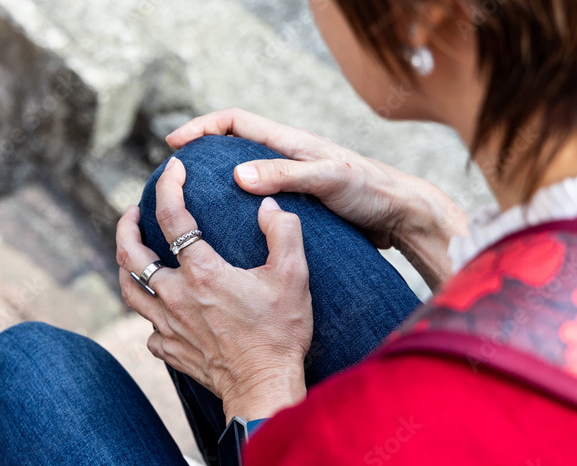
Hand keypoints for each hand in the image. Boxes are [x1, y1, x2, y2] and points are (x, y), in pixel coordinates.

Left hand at [116, 158, 311, 422]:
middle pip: (131, 255)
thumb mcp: (292, 276)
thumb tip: (268, 206)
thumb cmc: (279, 334)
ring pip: (130, 290)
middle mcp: (175, 297)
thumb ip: (283, 232)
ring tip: (133, 253)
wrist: (263, 388)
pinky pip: (148, 328)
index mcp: (202, 273)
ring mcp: (167, 326)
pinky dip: (150, 313)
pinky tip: (160, 308)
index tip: (173, 170)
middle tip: (133, 212)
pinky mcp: (169, 350)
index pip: (173, 217)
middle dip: (126, 226)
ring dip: (126, 266)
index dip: (169, 187)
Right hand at [167, 108, 466, 288]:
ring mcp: (291, 182)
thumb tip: (236, 174)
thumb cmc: (371, 191)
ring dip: (214, 187)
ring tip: (190, 207)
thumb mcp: (327, 179)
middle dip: (201, 157)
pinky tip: (224, 232)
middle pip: (232, 147)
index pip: (235, 122)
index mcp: (290, 143)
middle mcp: (287, 158)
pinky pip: (255, 202)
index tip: (175, 145)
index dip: (202, 128)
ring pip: (242, 177)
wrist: (402, 217)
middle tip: (174, 178)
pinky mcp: (297, 206)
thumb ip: (284, 174)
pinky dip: (234, 210)